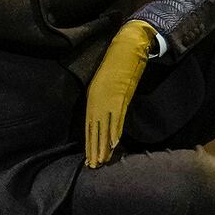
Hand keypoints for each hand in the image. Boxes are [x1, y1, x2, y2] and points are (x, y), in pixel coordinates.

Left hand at [85, 20, 156, 167]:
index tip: (89, 158)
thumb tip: (101, 118)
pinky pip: (118, 119)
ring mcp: (109, 100)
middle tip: (93, 166)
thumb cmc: (113, 65)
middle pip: (95, 131)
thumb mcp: (102, 84)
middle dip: (95, 149)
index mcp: (92, 99)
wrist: (125, 49)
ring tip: (102, 161)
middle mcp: (98, 102)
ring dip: (104, 146)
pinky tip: (114, 144)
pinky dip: (115, 132)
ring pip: (105, 128)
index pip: (89, 127)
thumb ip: (101, 101)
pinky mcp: (121, 98)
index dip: (90, 144)